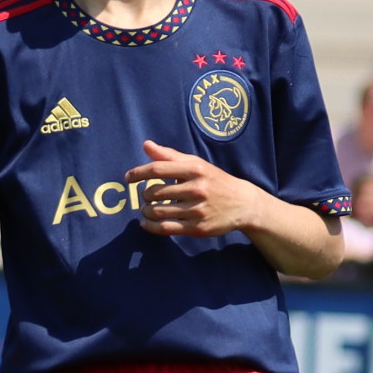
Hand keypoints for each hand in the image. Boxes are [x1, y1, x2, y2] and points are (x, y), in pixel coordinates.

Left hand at [129, 141, 270, 238]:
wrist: (243, 204)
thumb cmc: (215, 181)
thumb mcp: (196, 164)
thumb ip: (170, 156)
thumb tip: (146, 145)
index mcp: (195, 169)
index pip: (158, 170)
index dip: (138, 173)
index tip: (128, 178)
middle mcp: (196, 189)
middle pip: (155, 192)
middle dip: (145, 195)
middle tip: (146, 196)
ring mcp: (197, 210)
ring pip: (158, 211)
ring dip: (146, 211)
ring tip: (147, 209)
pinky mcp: (198, 228)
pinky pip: (166, 228)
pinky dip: (151, 227)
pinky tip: (146, 224)